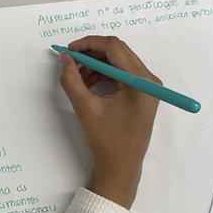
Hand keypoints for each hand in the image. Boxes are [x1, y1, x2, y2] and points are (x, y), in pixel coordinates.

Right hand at [58, 36, 160, 208]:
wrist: (121, 168)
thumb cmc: (107, 142)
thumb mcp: (86, 109)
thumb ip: (72, 80)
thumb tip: (64, 58)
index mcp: (140, 82)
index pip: (114, 48)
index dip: (88, 44)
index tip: (68, 49)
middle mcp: (149, 80)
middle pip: (118, 52)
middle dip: (91, 54)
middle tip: (70, 61)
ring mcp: (148, 87)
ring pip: (119, 62)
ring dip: (96, 65)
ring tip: (77, 78)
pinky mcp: (143, 94)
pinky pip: (122, 74)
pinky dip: (104, 75)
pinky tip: (88, 85)